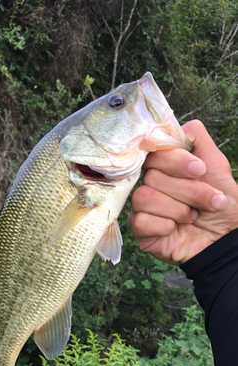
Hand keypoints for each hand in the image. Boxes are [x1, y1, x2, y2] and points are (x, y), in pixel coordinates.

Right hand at [129, 120, 237, 264]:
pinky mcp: (140, 230)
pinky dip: (164, 226)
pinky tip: (175, 230)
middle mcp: (151, 183)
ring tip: (192, 218)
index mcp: (166, 166)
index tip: (199, 170)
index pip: (154, 151)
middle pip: (152, 176)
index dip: (176, 160)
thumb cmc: (222, 205)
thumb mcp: (216, 165)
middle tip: (208, 203)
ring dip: (177, 209)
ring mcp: (143, 207)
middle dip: (188, 191)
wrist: (226, 240)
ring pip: (144, 197)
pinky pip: (140, 220)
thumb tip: (176, 125)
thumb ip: (197, 139)